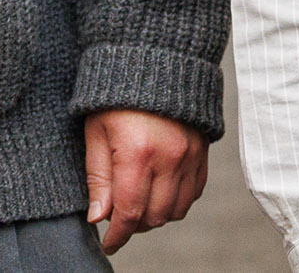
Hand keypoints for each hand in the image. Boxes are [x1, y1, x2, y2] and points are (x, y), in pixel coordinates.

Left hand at [83, 108, 207, 252]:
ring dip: (156, 215)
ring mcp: (190, 154)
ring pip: (177, 209)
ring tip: (138, 202)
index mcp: (138, 153)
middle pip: (155, 217)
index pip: (130, 213)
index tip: (108, 242)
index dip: (117, 235)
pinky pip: (194, 192)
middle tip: (118, 217)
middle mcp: (169, 157)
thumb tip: (98, 217)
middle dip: (134, 225)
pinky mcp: (202, 150)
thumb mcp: (96, 132)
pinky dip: (177, 200)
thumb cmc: (116, 94)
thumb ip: (98, 178)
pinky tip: (159, 189)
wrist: (154, 57)